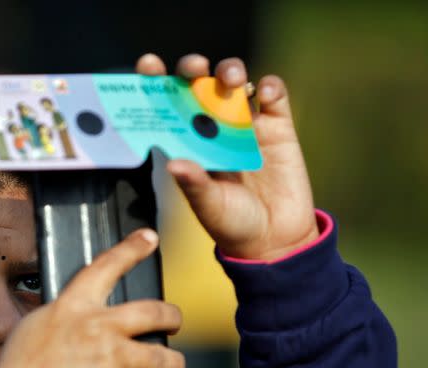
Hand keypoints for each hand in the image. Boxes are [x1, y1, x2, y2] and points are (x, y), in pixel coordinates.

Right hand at [0, 229, 184, 367]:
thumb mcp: (33, 329)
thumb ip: (64, 319)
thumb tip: (80, 320)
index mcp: (72, 307)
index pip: (105, 267)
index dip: (131, 249)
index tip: (149, 237)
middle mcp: (96, 327)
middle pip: (153, 312)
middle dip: (171, 316)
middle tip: (174, 320)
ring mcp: (109, 358)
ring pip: (162, 357)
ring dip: (173, 364)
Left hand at [136, 53, 318, 261]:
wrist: (275, 240)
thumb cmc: (232, 224)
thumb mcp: (208, 206)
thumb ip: (194, 184)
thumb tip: (173, 163)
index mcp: (187, 143)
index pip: (166, 106)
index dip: (156, 83)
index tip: (148, 67)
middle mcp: (212, 128)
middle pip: (199, 85)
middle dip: (192, 69)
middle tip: (193, 68)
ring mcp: (245, 125)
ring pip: (234, 83)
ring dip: (229, 71)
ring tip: (230, 80)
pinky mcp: (278, 127)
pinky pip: (273, 96)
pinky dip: (269, 87)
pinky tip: (263, 93)